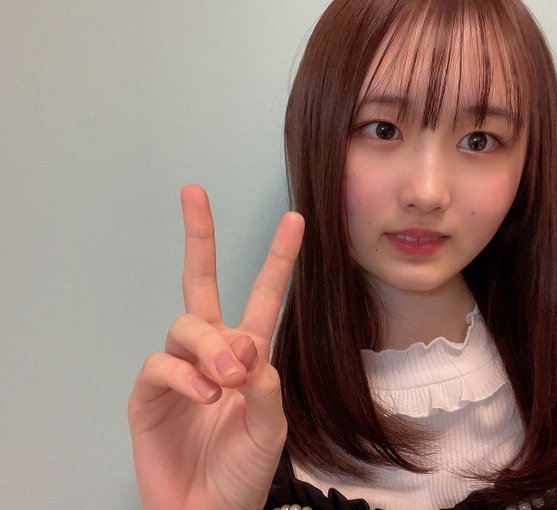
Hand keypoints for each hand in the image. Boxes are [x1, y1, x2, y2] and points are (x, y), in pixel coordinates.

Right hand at [128, 184, 303, 509]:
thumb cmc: (244, 473)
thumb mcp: (271, 427)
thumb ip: (266, 385)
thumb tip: (248, 346)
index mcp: (249, 355)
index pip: (263, 297)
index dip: (278, 260)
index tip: (294, 221)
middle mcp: (212, 353)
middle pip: (201, 283)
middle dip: (198, 237)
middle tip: (195, 193)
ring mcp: (178, 371)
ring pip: (186, 325)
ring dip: (210, 343)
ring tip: (228, 376)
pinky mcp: (149, 394)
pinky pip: (160, 365)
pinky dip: (184, 374)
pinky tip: (203, 392)